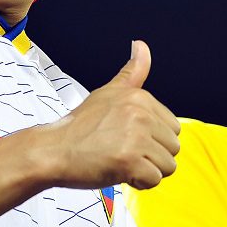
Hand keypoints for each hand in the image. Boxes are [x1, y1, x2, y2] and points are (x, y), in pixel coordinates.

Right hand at [36, 40, 179, 189]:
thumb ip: (131, 73)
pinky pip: (154, 180)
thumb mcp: (107, 93)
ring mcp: (136, 137)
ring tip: (120, 160)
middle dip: (152, 156)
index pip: (173, 127)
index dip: (152, 139)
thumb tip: (141, 44)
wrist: (53, 150)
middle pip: (173, 148)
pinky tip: (118, 171)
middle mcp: (140, 114)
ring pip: (167, 166)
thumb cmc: (80, 126)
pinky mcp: (130, 161)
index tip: (126, 137)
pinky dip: (138, 182)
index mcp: (139, 98)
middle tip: (122, 150)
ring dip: (146, 170)